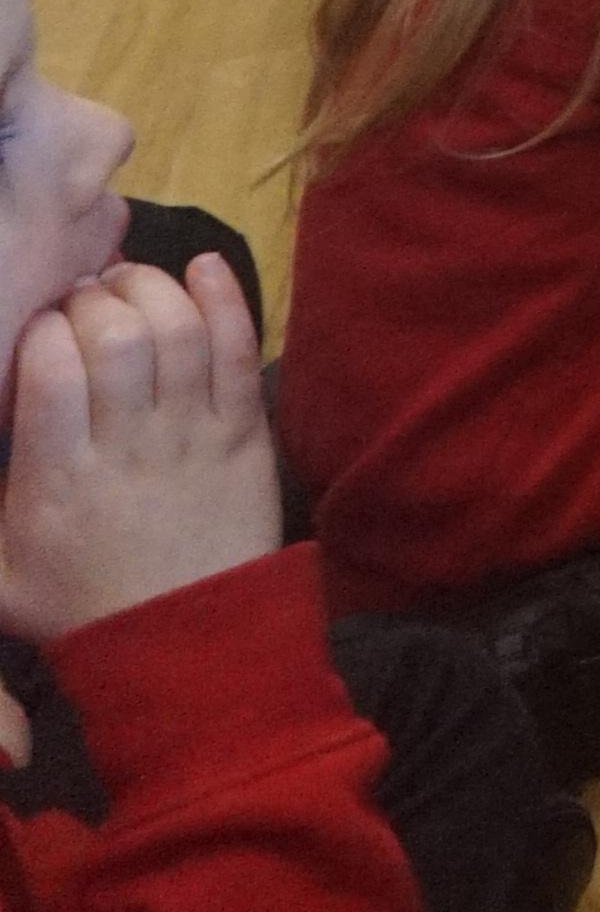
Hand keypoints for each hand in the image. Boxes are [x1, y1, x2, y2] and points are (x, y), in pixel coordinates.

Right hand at [0, 258, 285, 653]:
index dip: (43, 328)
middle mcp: (124, 446)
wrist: (183, 642)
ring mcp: (191, 435)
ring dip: (152, 290)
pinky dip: (224, 300)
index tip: (42, 325)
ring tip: (130, 284)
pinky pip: (238, 351)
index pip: (47, 369)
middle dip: (94, 299)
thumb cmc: (80, 605)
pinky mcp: (245, 434)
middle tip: (86, 298)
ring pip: (177, 332)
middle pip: (115, 337)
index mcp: (55, 476)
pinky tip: (203, 268)